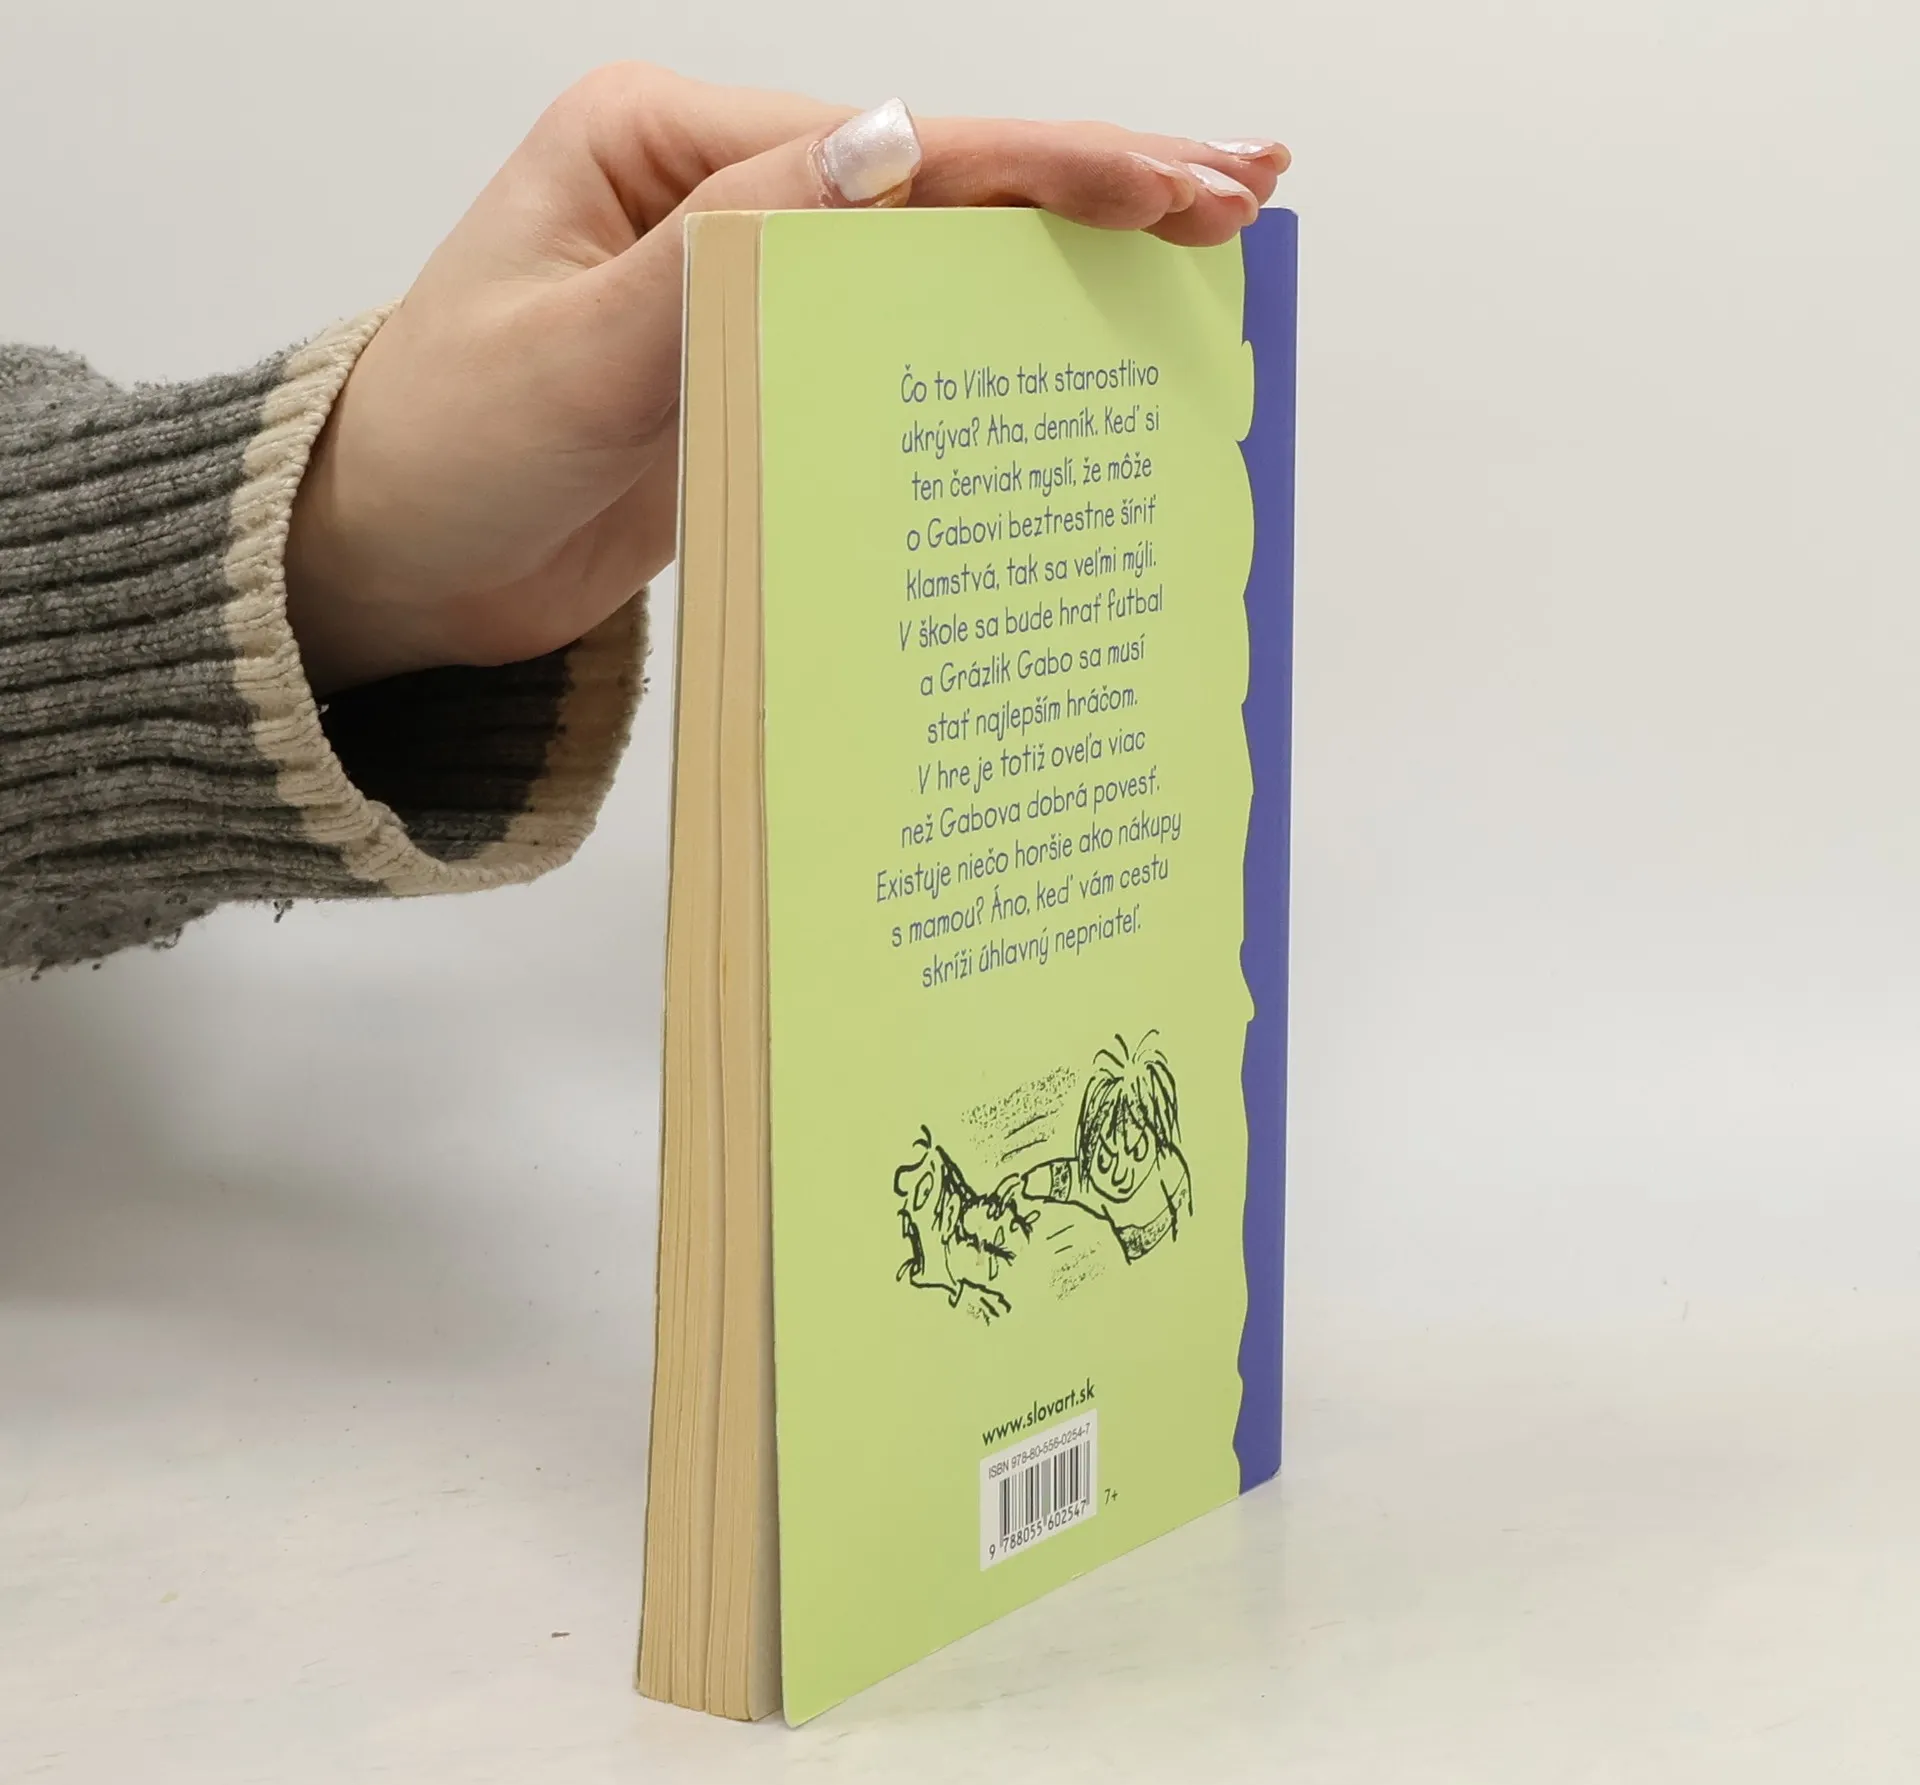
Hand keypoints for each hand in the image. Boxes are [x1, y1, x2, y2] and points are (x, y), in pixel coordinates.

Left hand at [284, 66, 1287, 695]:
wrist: (389, 570)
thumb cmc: (441, 453)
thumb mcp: (574, 351)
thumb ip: (730, 251)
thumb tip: (888, 148)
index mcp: (662, 144)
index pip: (890, 146)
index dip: (1044, 166)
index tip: (1176, 185)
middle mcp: (715, 194)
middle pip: (933, 184)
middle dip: (1093, 187)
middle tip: (1243, 193)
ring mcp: (742, 285)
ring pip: (928, 264)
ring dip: (1058, 263)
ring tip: (1199, 255)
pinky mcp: (754, 372)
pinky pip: (887, 349)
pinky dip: (983, 349)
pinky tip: (1072, 354)